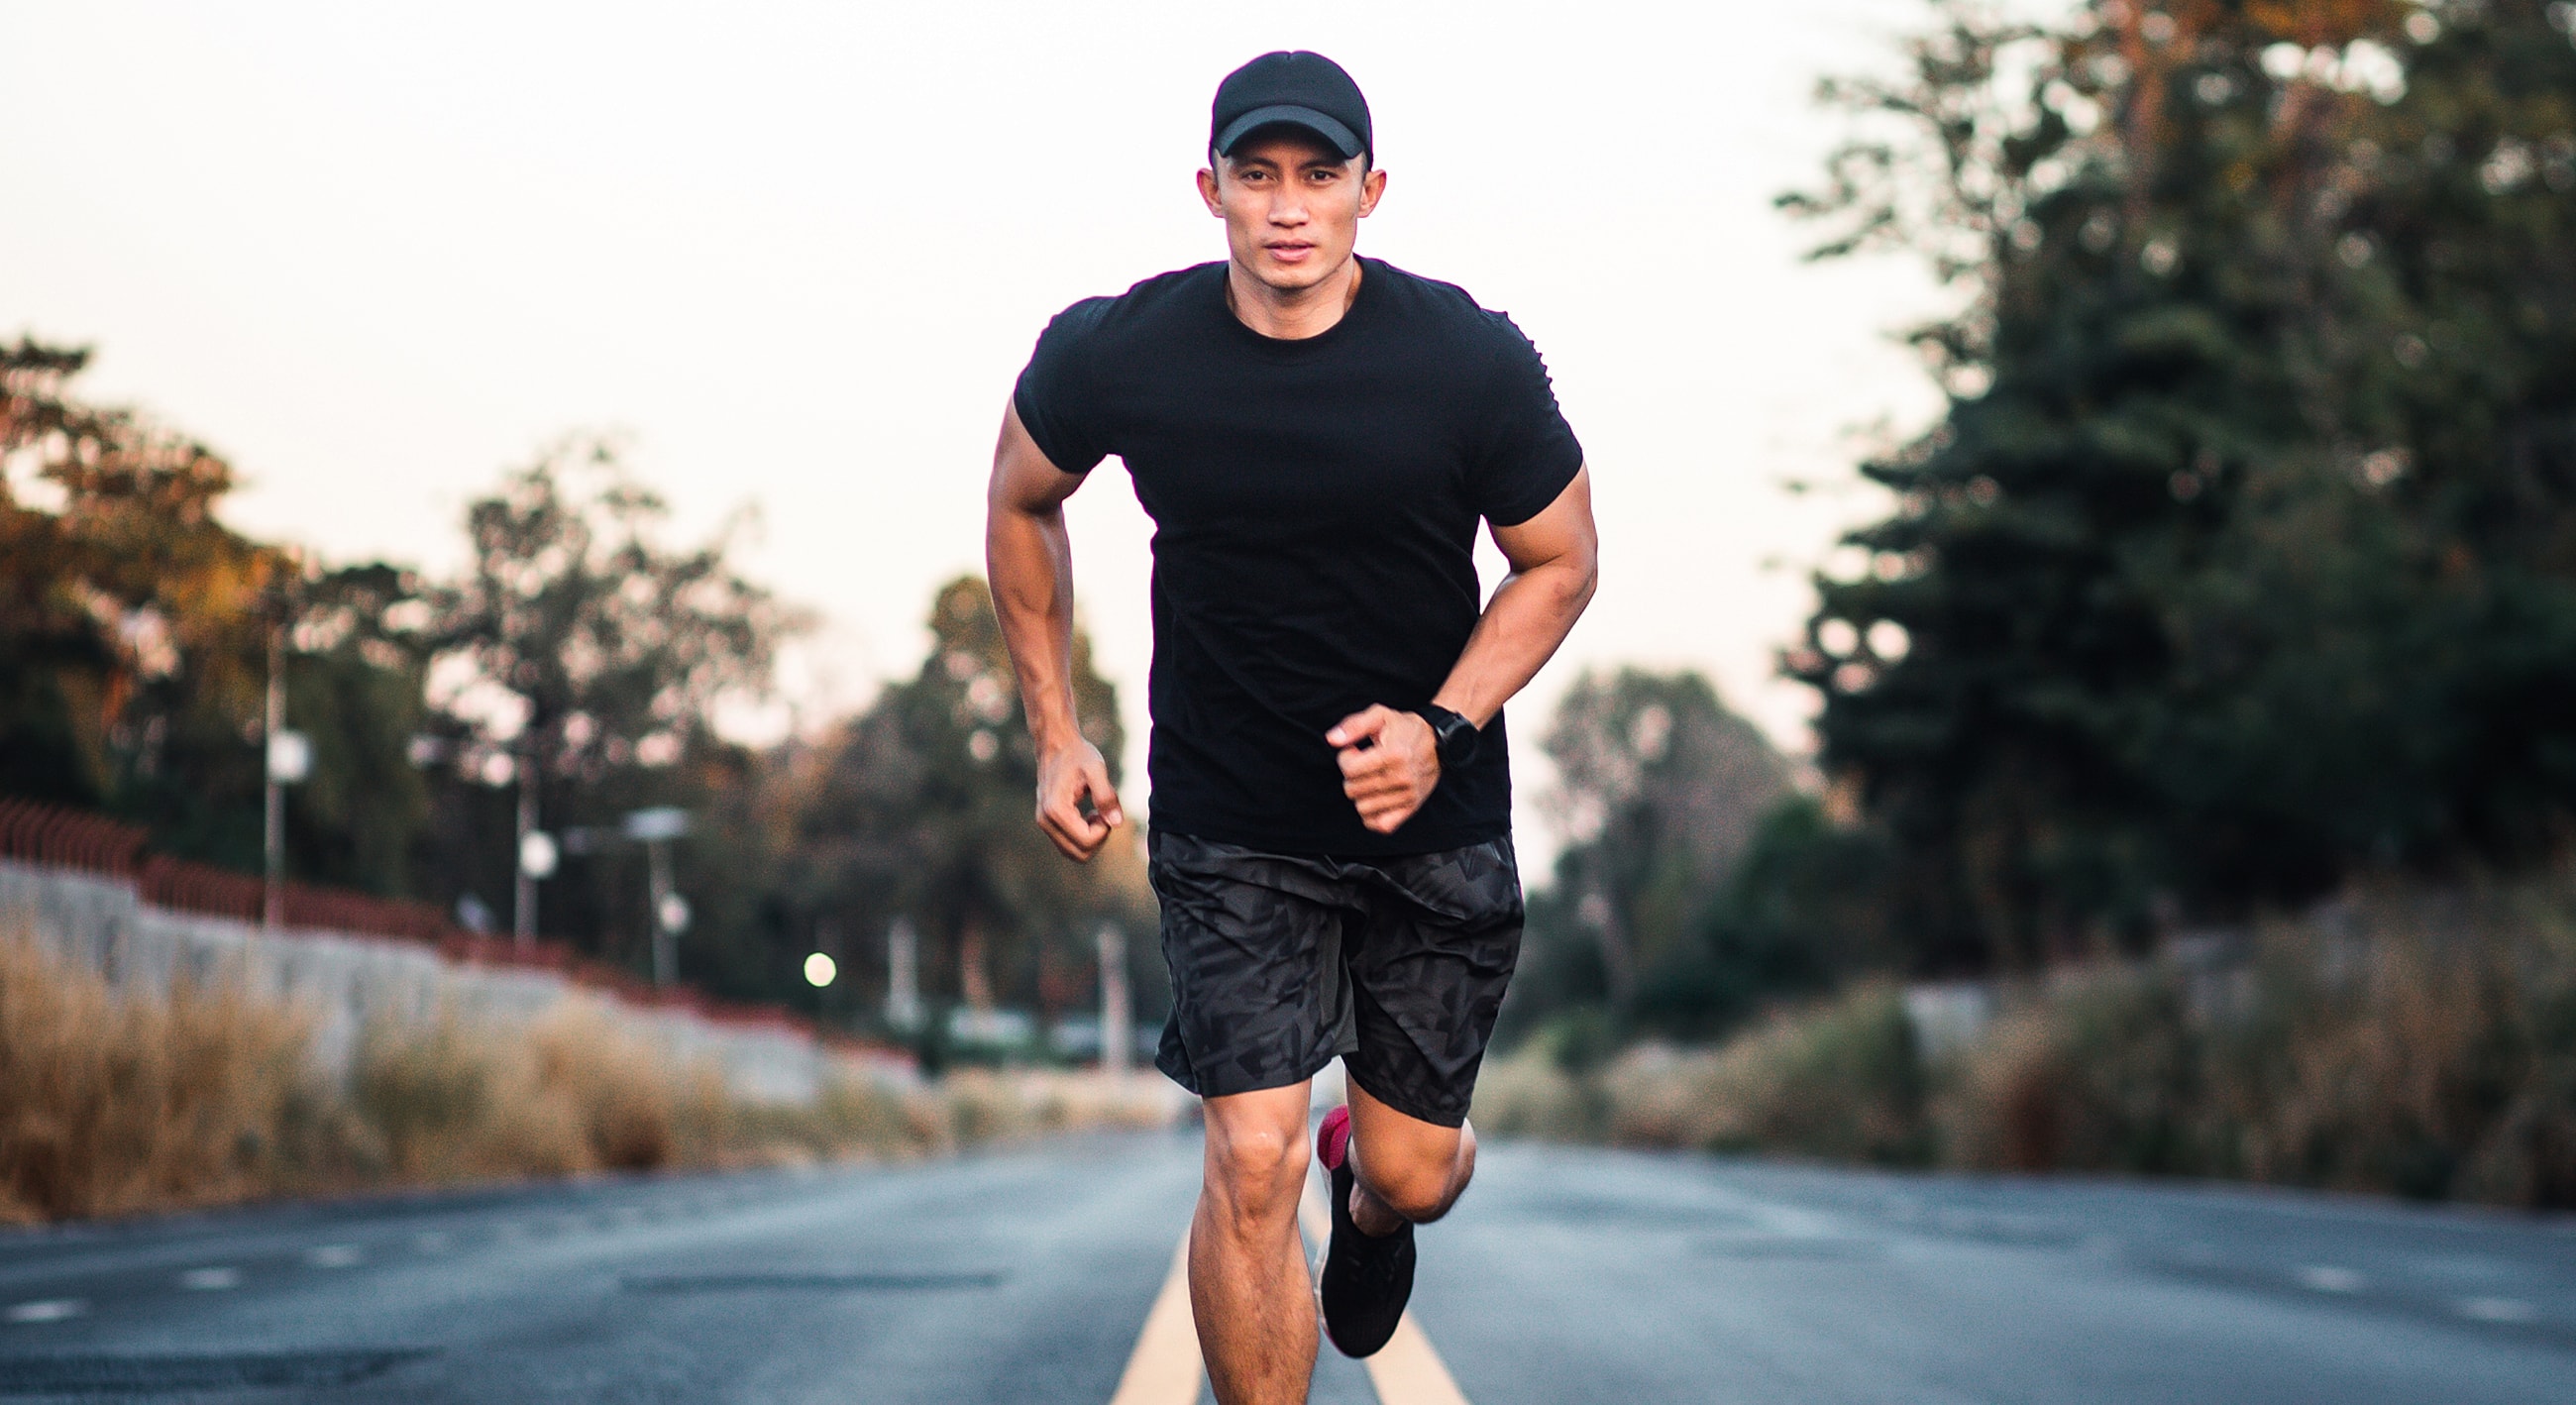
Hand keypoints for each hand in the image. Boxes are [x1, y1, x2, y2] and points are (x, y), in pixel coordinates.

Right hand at [1035, 740, 1123, 861]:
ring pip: (1073, 853)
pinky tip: (1088, 816)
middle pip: (1079, 854)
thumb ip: (1106, 796)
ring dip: (1091, 839)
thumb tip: (1117, 823)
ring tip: (1095, 813)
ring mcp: (1044, 824)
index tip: (1106, 810)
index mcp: (1056, 810)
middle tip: (1103, 813)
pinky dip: (1083, 837)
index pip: (1086, 842)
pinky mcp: (1047, 824)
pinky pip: (1068, 845)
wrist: (1057, 746)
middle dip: (1098, 838)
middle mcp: (1045, 821)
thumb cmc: (1078, 755)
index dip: (1104, 831)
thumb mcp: (1096, 769)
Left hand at [1327, 705, 1441, 834]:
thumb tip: (1331, 740)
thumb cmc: (1404, 728)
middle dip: (1351, 776)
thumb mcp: (1379, 715)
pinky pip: (1381, 826)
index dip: (1345, 758)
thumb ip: (1353, 726)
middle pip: (1353, 790)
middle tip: (1363, 765)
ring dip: (1361, 794)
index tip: (1354, 751)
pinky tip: (1374, 798)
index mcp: (1393, 754)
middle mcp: (1402, 777)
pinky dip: (1372, 816)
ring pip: (1362, 808)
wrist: (1438, 742)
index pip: (1350, 770)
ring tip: (1371, 779)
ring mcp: (1408, 796)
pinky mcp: (1411, 809)